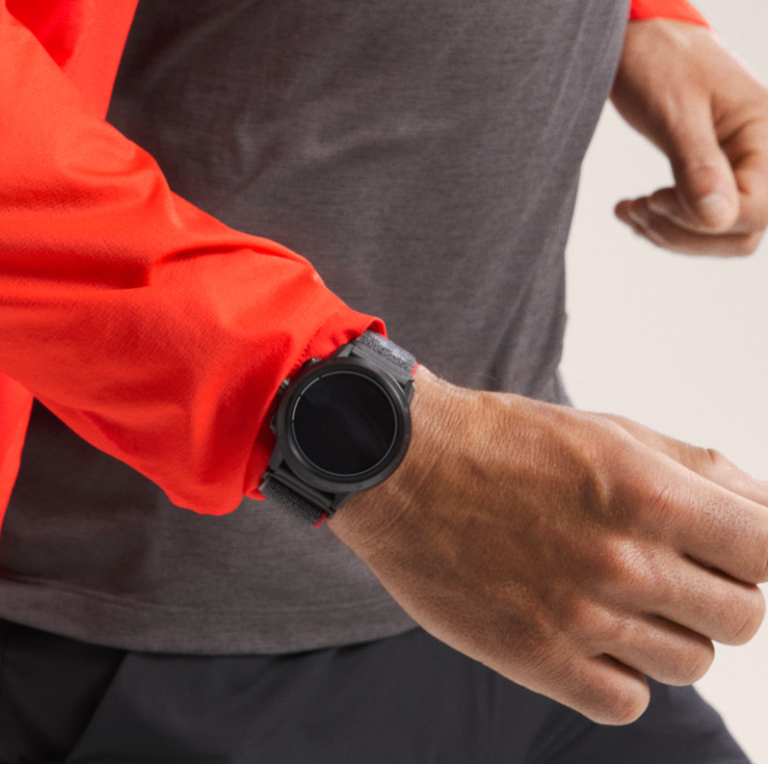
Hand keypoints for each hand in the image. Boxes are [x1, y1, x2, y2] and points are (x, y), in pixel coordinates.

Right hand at [328, 370, 767, 723]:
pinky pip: (629, 700)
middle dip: (720, 592)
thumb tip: (766, 509)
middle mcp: (622, 558)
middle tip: (671, 569)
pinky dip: (622, 675)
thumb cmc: (508, 442)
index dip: (757, 551)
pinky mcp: (540, 661)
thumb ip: (696, 470)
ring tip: (619, 595)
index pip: (766, 550)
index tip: (732, 548)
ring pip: (690, 661)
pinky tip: (591, 633)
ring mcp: (581, 616)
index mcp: (645, 490)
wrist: (400, 467)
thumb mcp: (608, 430)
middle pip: (743, 617)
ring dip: (670, 632)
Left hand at [610, 18, 767, 254]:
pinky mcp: (718, 171)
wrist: (638, 31)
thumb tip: (718, 220)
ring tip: (632, 211)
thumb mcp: (673, 109)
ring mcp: (742, 165)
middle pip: (743, 230)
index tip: (653, 199)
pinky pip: (706, 218)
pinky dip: (669, 224)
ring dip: (673, 233)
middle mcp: (764, 154)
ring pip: (724, 231)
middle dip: (684, 231)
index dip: (704, 219)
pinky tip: (635, 210)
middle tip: (638, 207)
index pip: (758, 209)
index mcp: (766, 133)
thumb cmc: (657, 57)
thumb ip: (698, 164)